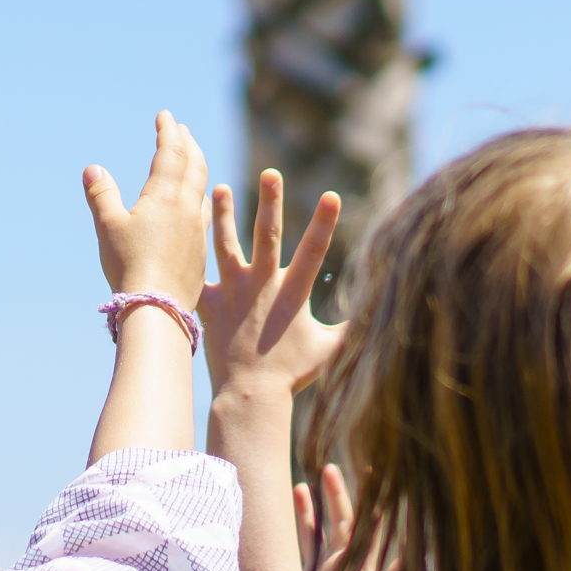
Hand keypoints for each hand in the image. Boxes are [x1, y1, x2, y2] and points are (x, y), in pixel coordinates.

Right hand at [83, 113, 210, 309]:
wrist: (158, 308)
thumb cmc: (129, 265)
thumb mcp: (108, 227)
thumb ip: (102, 195)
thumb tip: (93, 168)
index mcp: (165, 196)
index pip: (171, 152)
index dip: (168, 131)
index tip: (165, 115)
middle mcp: (187, 207)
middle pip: (194, 165)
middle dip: (188, 143)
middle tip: (181, 130)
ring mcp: (197, 229)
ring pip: (203, 188)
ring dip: (198, 167)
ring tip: (192, 159)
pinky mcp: (201, 250)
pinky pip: (204, 212)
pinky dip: (201, 196)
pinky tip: (196, 204)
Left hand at [200, 171, 344, 399]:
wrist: (249, 397)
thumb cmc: (291, 375)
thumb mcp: (328, 349)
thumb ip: (354, 328)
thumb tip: (382, 315)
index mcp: (292, 294)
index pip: (313, 251)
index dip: (324, 223)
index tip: (331, 195)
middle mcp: (262, 286)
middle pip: (266, 236)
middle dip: (270, 203)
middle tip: (270, 173)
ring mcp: (232, 292)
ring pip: (226, 244)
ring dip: (223, 215)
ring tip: (220, 188)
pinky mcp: (208, 303)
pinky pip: (198, 271)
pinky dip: (192, 250)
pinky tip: (187, 228)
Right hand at [293, 462, 391, 570]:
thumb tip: (407, 560)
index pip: (371, 534)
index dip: (373, 506)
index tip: (377, 477)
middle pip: (345, 525)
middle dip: (340, 497)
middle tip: (331, 468)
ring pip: (323, 531)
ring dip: (319, 505)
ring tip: (314, 477)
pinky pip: (305, 545)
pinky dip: (302, 522)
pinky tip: (297, 497)